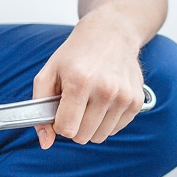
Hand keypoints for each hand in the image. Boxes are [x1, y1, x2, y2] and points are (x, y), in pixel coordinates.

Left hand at [32, 9, 146, 148]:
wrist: (112, 34)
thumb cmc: (77, 54)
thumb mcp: (49, 73)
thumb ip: (39, 108)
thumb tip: (46, 143)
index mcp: (80, 82)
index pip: (67, 129)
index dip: (60, 124)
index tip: (62, 111)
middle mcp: (105, 90)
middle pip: (83, 136)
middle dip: (74, 125)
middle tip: (75, 106)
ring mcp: (124, 97)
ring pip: (99, 137)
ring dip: (91, 125)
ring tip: (90, 102)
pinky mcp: (136, 101)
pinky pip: (115, 130)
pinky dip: (106, 121)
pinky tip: (104, 102)